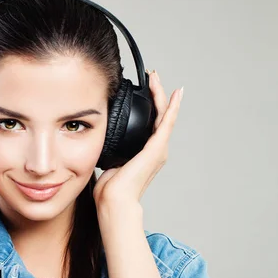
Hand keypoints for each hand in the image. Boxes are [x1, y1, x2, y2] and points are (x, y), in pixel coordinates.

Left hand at [93, 70, 183, 209]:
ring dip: (161, 94)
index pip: (151, 123)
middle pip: (159, 115)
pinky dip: (172, 107)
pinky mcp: (156, 149)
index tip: (144, 87)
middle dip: (156, 94)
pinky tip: (176, 93)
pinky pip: (166, 123)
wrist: (114, 201)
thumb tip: (102, 138)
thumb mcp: (110, 162)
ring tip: (156, 77)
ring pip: (163, 115)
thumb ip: (112, 149)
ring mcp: (158, 149)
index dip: (150, 103)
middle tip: (151, 76)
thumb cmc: (110, 189)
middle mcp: (156, 150)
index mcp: (146, 153)